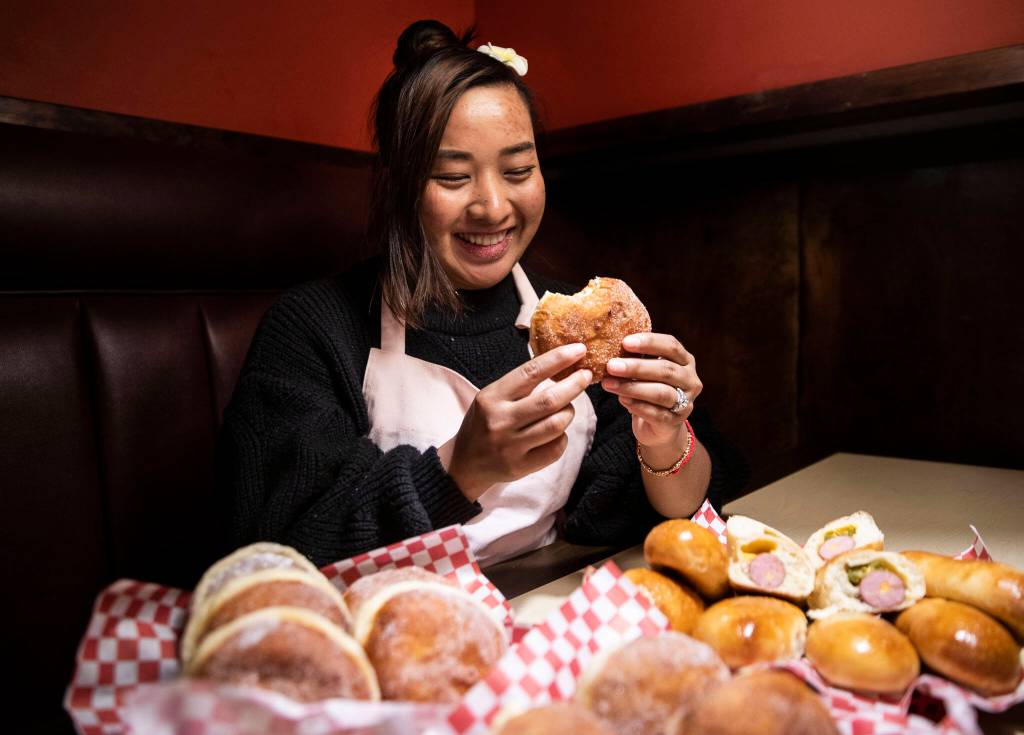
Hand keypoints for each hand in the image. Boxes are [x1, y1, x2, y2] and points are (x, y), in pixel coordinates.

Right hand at [440, 343, 591, 500]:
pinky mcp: (520, 466)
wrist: (465, 463)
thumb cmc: (484, 423)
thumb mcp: (491, 397)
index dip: (558, 359)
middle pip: (550, 400)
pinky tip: (557, 432)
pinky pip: (555, 449)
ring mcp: (510, 446)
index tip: (579, 350)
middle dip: (574, 385)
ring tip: (567, 408)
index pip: (531, 372)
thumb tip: (559, 366)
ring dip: (569, 412)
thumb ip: (519, 386)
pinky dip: (562, 437)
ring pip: (556, 425)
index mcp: (492, 397)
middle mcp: (500, 421)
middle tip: (586, 376)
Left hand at [601, 332, 701, 450]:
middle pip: (665, 370)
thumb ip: (636, 358)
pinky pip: (656, 413)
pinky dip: (637, 405)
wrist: (658, 426)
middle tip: (611, 365)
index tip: (625, 342)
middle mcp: (690, 380)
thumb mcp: (646, 371)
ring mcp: (686, 402)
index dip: (649, 342)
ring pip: (660, 392)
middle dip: (636, 367)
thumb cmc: (650, 389)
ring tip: (609, 383)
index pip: (671, 346)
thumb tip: (611, 347)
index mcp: (685, 361)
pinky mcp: (675, 421)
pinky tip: (621, 399)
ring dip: (632, 387)